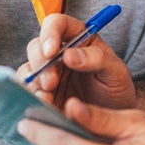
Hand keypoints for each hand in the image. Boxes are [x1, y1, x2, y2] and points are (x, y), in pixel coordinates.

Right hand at [17, 13, 135, 109]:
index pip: (58, 24)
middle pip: (37, 46)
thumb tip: (70, 54)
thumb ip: (97, 58)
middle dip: (40, 62)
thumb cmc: (117, 90)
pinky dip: (33, 96)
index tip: (51, 51)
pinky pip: (28, 90)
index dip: (50, 33)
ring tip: (49, 97)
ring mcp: (49, 72)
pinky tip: (46, 104)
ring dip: (35, 81)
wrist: (114, 120)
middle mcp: (60, 52)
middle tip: (51, 81)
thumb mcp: (116, 71)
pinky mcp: (42, 92)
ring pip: (28, 68)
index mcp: (79, 38)